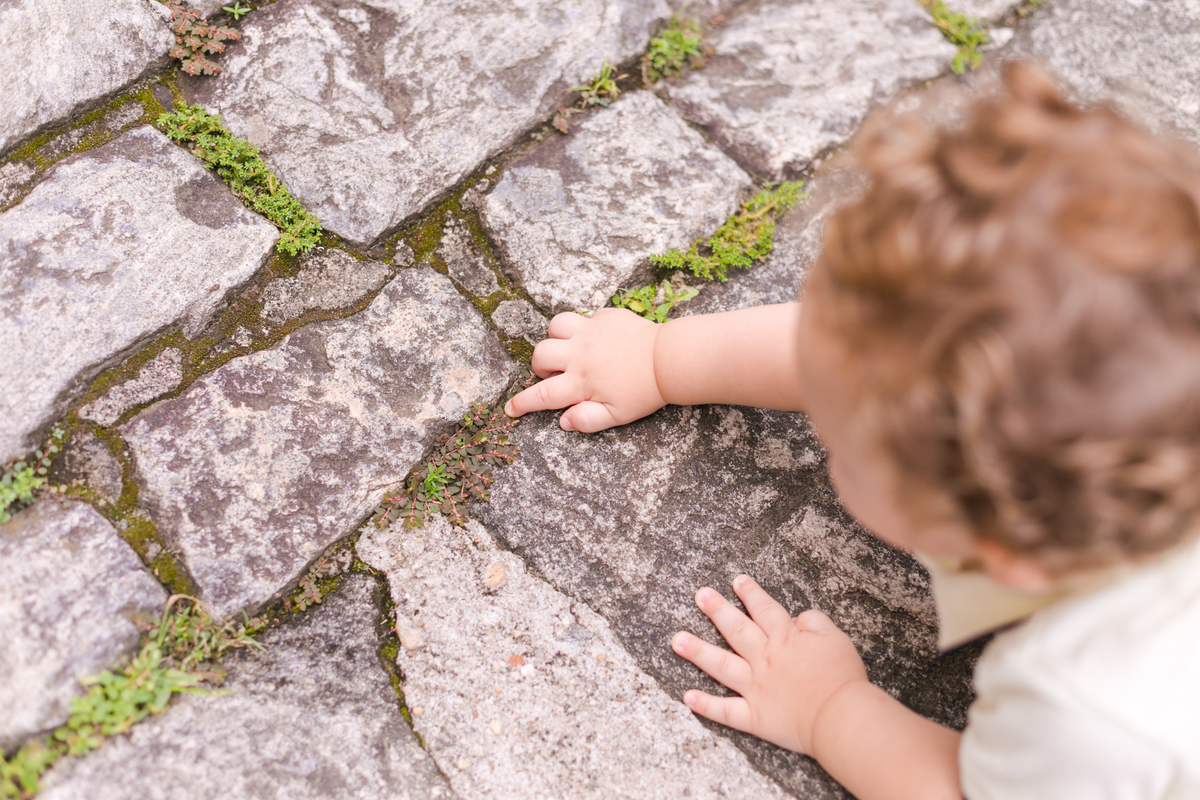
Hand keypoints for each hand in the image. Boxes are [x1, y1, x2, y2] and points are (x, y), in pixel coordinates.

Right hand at [504, 308, 665, 432]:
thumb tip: (563, 421)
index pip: (542, 395)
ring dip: (556, 339)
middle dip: (539, 367)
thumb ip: (588, 420)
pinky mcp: (604, 317)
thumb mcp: (617, 416)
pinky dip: (584, 328)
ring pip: (555, 327)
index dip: (522, 403)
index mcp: (580, 382)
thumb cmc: (644, 391)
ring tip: (569, 350)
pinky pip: (583, 317)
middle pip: (540, 355)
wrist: (669, 360)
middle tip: (554, 375)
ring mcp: (590, 332)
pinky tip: (598, 339)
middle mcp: (579, 355)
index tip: (510, 409)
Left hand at [671, 575, 868, 754]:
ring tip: (677, 640)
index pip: (764, 609)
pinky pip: (726, 711)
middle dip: (716, 610)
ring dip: (698, 652)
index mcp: (786, 639)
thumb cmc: (842, 678)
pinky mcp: (755, 717)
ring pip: (721, 666)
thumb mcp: (836, 639)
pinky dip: (706, 705)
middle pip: (736, 629)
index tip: (737, 581)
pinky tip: (687, 697)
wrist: (841, 717)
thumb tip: (798, 619)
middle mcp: (765, 659)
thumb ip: (815, 623)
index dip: (751, 593)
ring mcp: (756, 688)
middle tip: (699, 595)